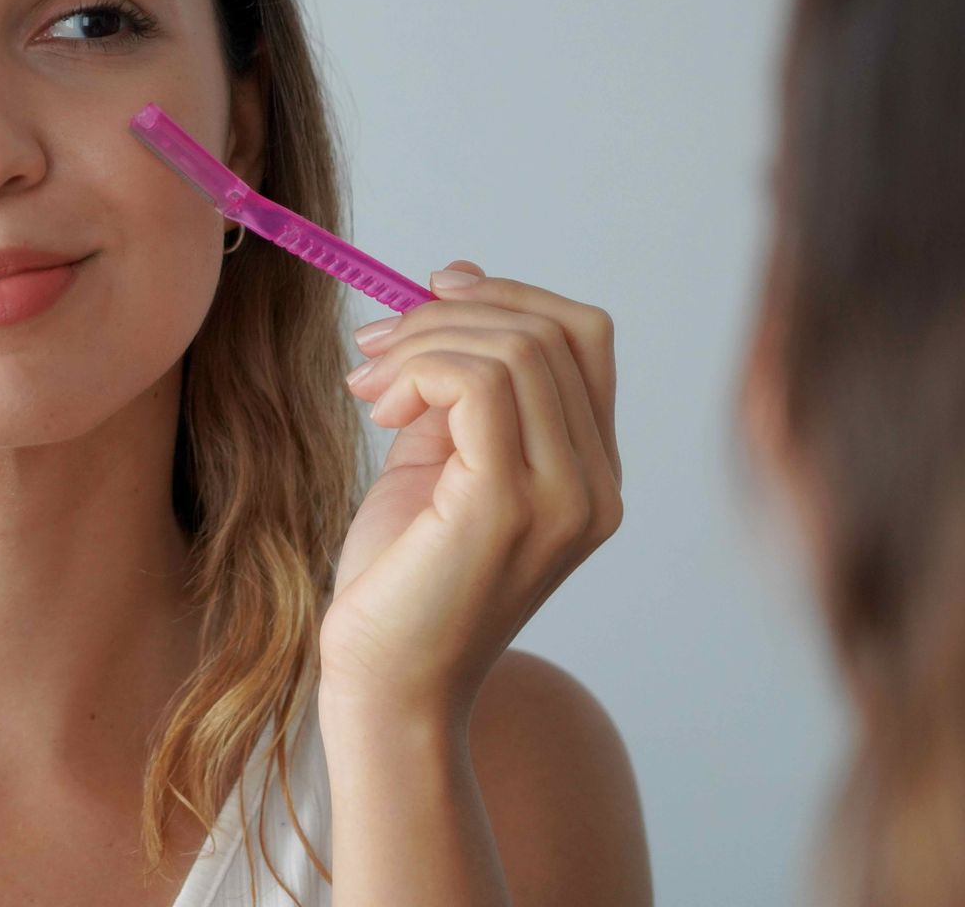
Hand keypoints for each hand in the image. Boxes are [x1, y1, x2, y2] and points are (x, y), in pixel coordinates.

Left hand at [318, 260, 621, 723]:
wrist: (384, 684)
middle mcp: (596, 485)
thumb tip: (455, 280)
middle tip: (375, 345)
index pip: (582, 336)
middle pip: (552, 329)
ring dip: (425, 342)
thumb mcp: (435, 458)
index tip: (429, 291)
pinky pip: (481, 382)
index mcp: (590, 473)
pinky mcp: (511, 504)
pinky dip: (421, 370)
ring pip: (515, 347)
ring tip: (368, 384)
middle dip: (451, 312)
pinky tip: (378, 408)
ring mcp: (565, 497)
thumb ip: (457, 383)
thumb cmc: (401, 580)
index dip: (507, 294)